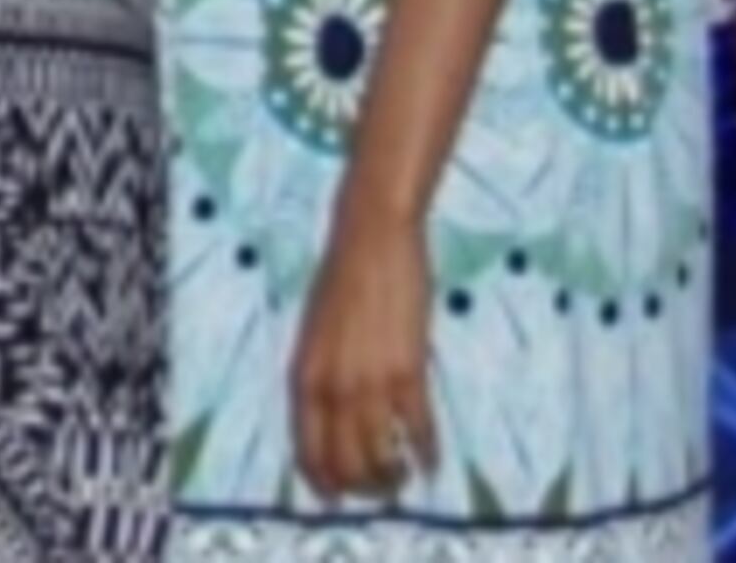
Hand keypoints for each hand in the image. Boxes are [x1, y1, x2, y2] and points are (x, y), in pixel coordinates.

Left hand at [290, 210, 436, 499]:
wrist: (371, 238)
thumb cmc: (342, 282)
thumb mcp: (315, 336)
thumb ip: (320, 378)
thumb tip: (332, 420)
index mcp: (303, 377)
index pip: (306, 450)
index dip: (322, 482)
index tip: (337, 497)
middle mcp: (331, 388)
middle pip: (344, 464)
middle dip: (363, 487)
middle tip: (382, 488)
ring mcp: (369, 382)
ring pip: (380, 457)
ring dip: (395, 476)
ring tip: (406, 476)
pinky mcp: (407, 373)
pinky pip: (418, 431)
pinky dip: (427, 452)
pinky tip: (432, 460)